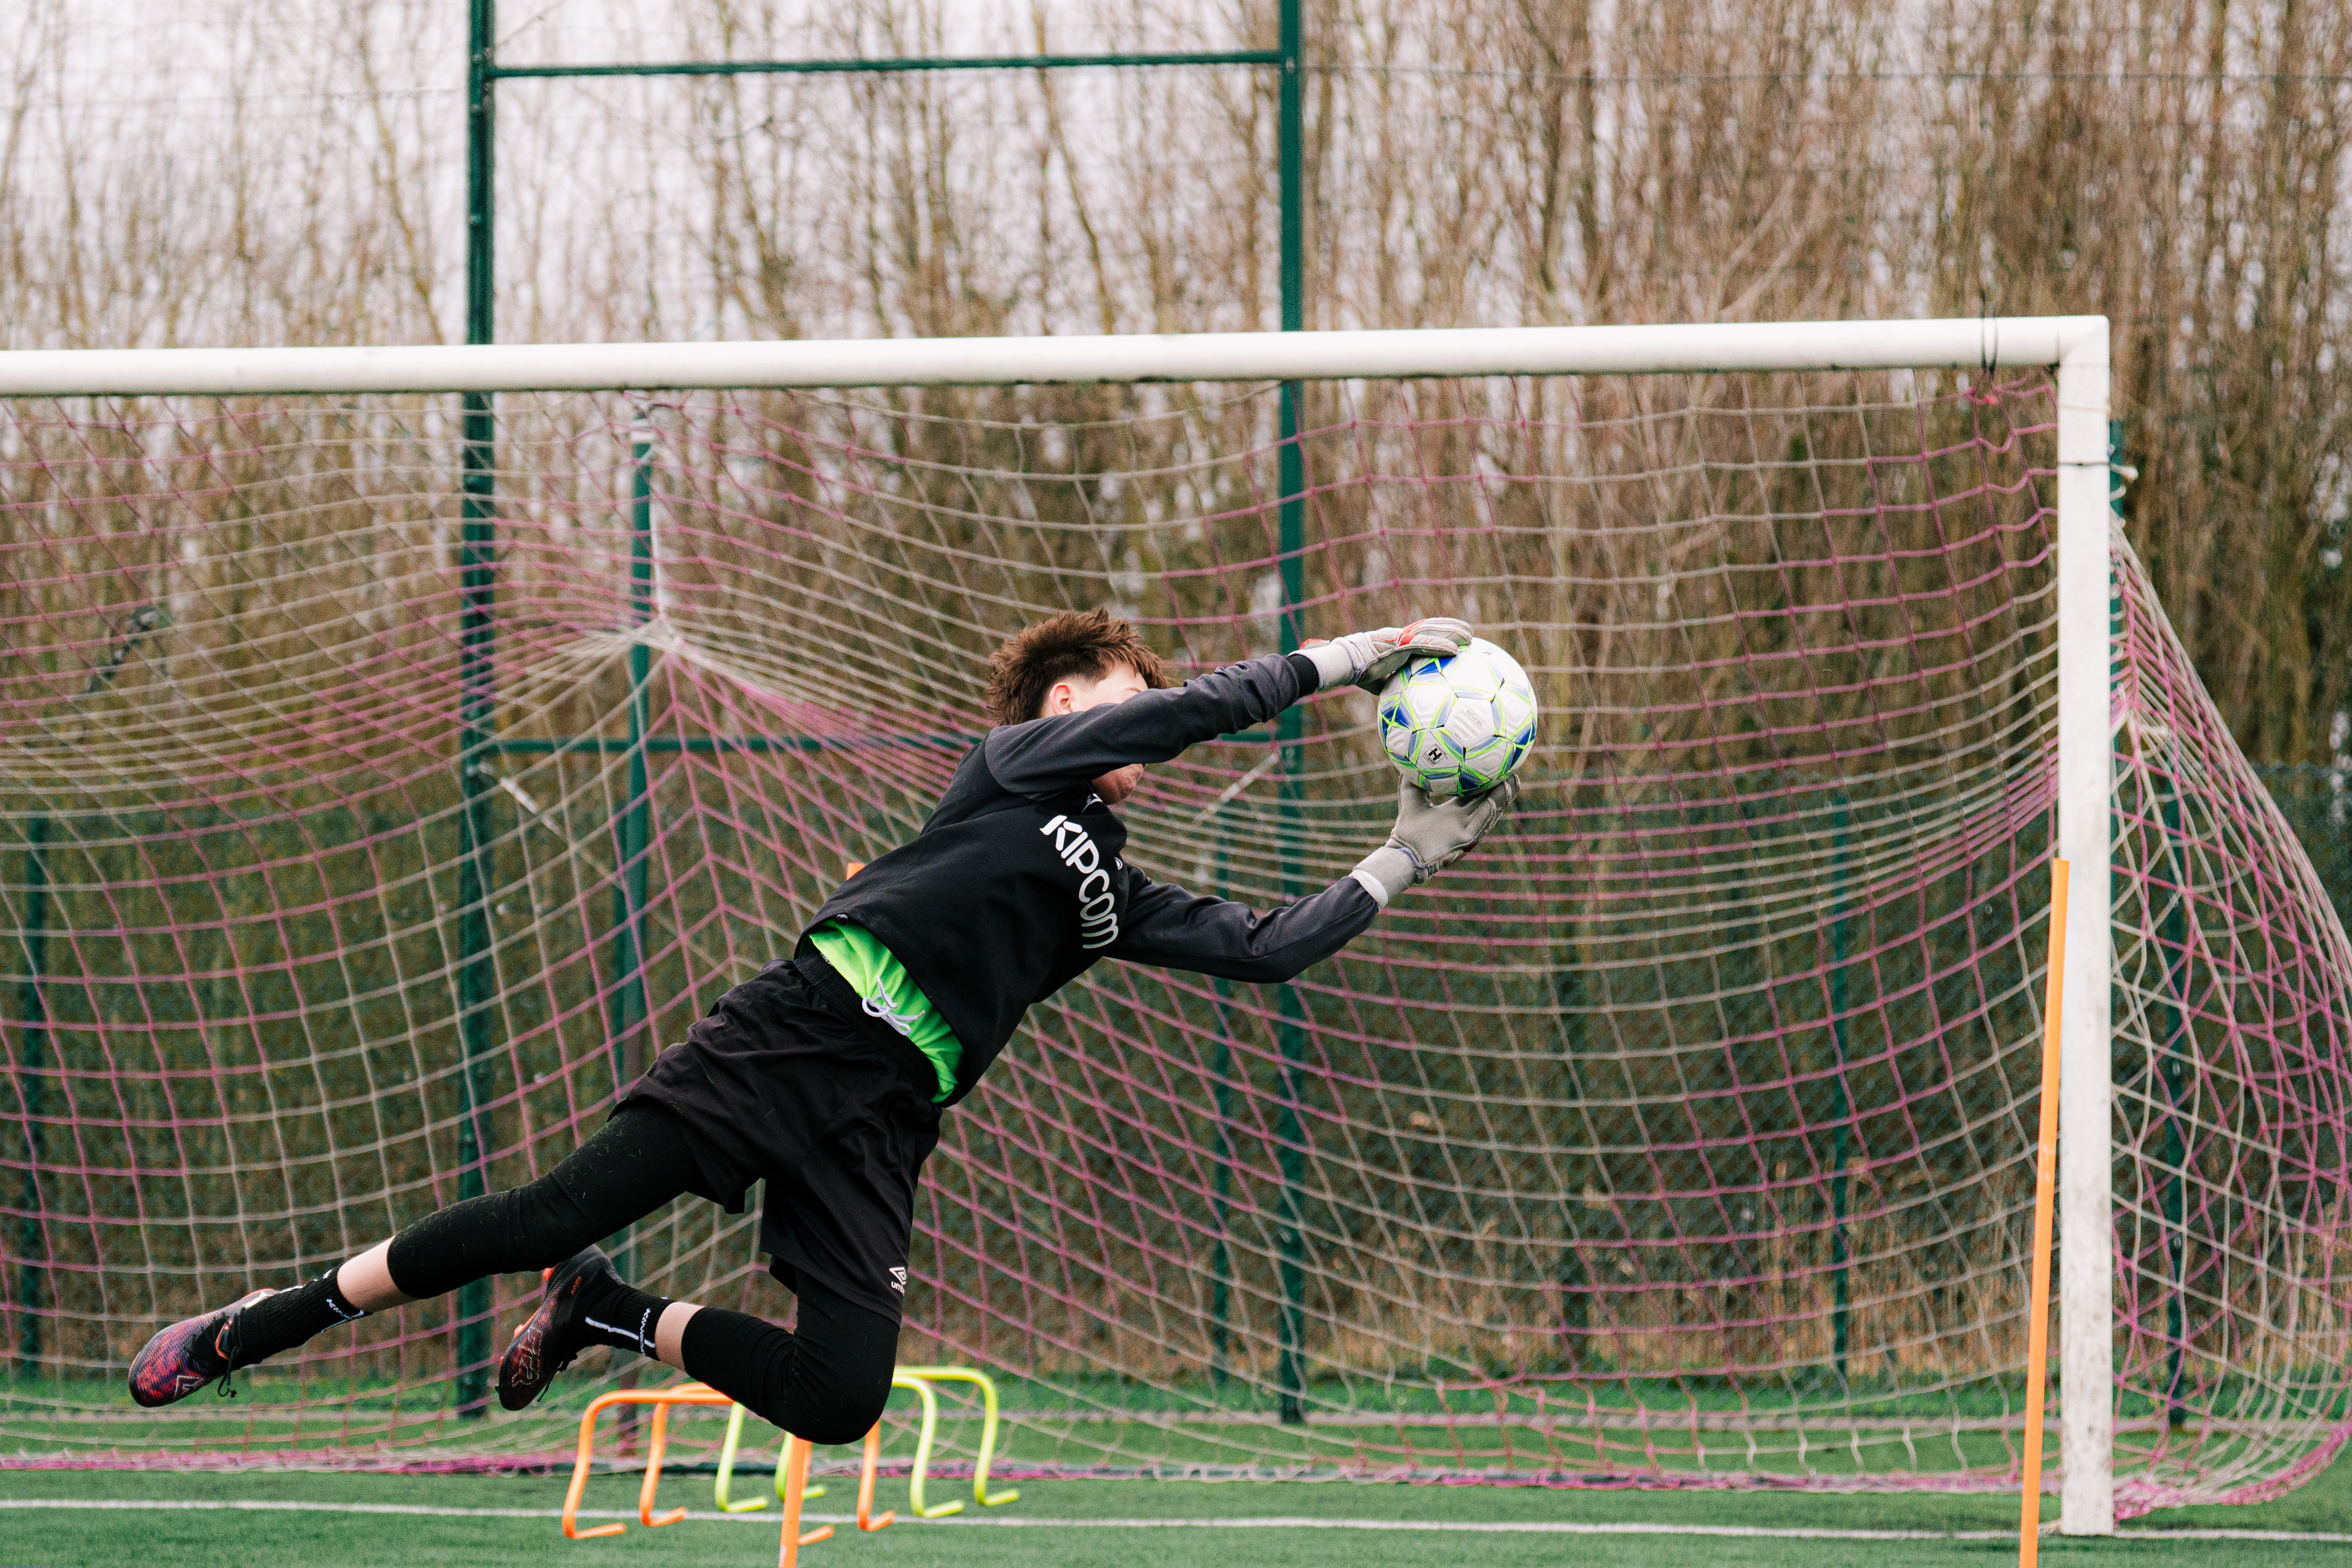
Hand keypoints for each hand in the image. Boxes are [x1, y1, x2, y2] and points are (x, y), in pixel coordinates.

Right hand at [1298, 616, 1471, 693]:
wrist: (1344, 662)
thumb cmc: (1357, 672)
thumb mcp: (1378, 681)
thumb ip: (1391, 685)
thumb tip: (1397, 702)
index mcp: (1396, 641)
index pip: (1420, 632)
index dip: (1436, 631)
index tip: (1450, 634)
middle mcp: (1401, 635)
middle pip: (1430, 627)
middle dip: (1450, 627)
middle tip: (1468, 632)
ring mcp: (1401, 639)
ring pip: (1432, 632)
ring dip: (1452, 633)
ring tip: (1470, 636)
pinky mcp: (1400, 645)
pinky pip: (1425, 646)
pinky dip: (1441, 647)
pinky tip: (1456, 651)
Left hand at [1350, 775, 1519, 905]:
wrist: (1403, 853)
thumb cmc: (1406, 829)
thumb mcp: (1411, 796)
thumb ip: (1413, 778)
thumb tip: (1412, 755)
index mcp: (1454, 813)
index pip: (1475, 795)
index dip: (1486, 782)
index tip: (1495, 765)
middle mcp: (1464, 821)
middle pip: (1488, 801)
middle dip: (1502, 787)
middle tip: (1513, 769)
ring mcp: (1467, 831)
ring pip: (1490, 811)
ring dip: (1503, 797)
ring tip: (1513, 780)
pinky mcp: (1466, 840)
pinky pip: (1481, 823)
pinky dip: (1490, 809)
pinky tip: (1497, 797)